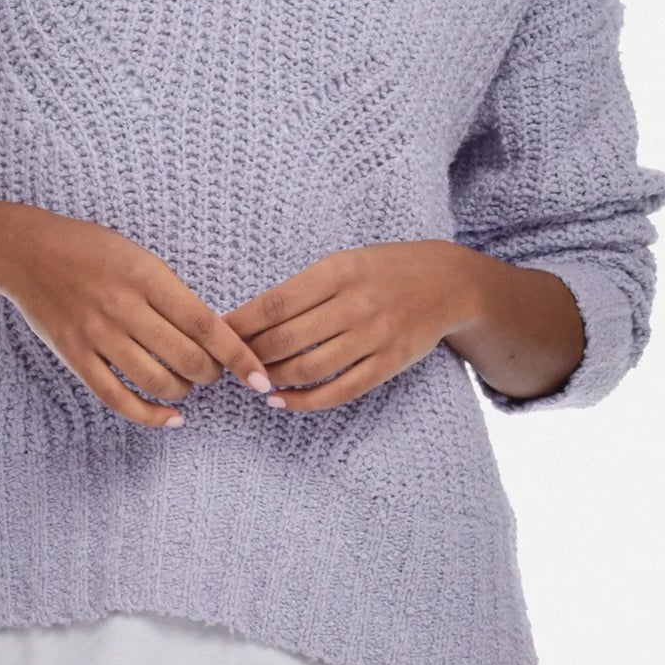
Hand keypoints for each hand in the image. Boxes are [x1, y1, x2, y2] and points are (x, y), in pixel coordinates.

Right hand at [0, 206, 272, 427]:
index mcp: (146, 276)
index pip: (205, 324)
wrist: (25, 252)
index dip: (238, 355)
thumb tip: (215, 337)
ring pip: (157, 382)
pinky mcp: (74, 357)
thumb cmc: (91, 250)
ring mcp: (96, 334)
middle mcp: (123, 307)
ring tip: (187, 384)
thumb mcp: (139, 257)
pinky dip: (150, 416)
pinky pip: (117, 399)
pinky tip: (171, 418)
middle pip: (186, 359)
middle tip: (214, 372)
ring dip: (183, 392)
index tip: (260, 377)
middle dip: (212, 374)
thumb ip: (172, 294)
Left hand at [220, 241, 480, 413]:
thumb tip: (248, 320)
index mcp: (338, 271)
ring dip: (273, 379)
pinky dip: (304, 401)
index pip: (275, 303)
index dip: (240, 324)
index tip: (215, 336)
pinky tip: (280, 401)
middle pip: (287, 339)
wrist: (449, 282)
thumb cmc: (383, 271)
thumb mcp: (344, 263)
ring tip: (252, 381)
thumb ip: (303, 289)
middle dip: (249, 356)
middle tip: (227, 365)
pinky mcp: (390, 363)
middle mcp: (355, 303)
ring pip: (309, 368)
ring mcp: (375, 336)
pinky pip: (341, 390)